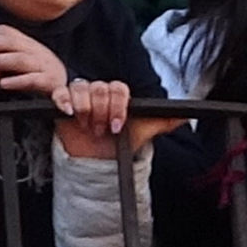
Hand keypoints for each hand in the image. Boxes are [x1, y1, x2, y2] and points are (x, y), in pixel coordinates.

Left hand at [0, 24, 66, 97]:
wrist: (69, 94)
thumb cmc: (40, 78)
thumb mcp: (22, 63)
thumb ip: (6, 53)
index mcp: (30, 45)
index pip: (7, 31)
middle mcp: (38, 52)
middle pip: (13, 42)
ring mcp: (46, 67)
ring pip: (21, 59)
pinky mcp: (51, 84)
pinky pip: (33, 80)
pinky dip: (17, 81)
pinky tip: (3, 83)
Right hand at [52, 80, 174, 158]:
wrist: (99, 159)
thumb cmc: (120, 142)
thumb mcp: (144, 131)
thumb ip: (164, 121)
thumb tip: (186, 115)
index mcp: (118, 94)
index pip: (118, 88)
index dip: (118, 106)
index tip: (117, 125)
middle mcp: (99, 91)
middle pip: (99, 88)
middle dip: (102, 112)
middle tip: (102, 130)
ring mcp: (81, 96)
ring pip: (81, 89)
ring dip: (86, 111)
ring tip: (88, 128)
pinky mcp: (62, 103)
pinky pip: (61, 93)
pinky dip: (64, 100)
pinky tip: (70, 112)